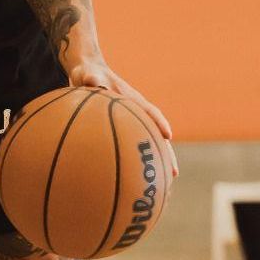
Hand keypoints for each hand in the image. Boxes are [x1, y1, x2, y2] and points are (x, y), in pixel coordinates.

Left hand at [68, 55, 177, 177]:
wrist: (85, 74)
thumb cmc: (88, 73)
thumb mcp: (88, 73)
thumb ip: (92, 78)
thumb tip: (95, 83)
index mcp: (132, 99)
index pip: (150, 112)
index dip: (159, 123)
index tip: (167, 135)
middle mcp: (136, 113)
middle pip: (156, 136)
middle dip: (166, 155)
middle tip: (173, 174)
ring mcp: (130, 124)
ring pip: (146, 146)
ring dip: (155, 164)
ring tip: (163, 186)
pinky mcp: (119, 131)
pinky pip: (128, 149)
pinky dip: (131, 164)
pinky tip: (128, 181)